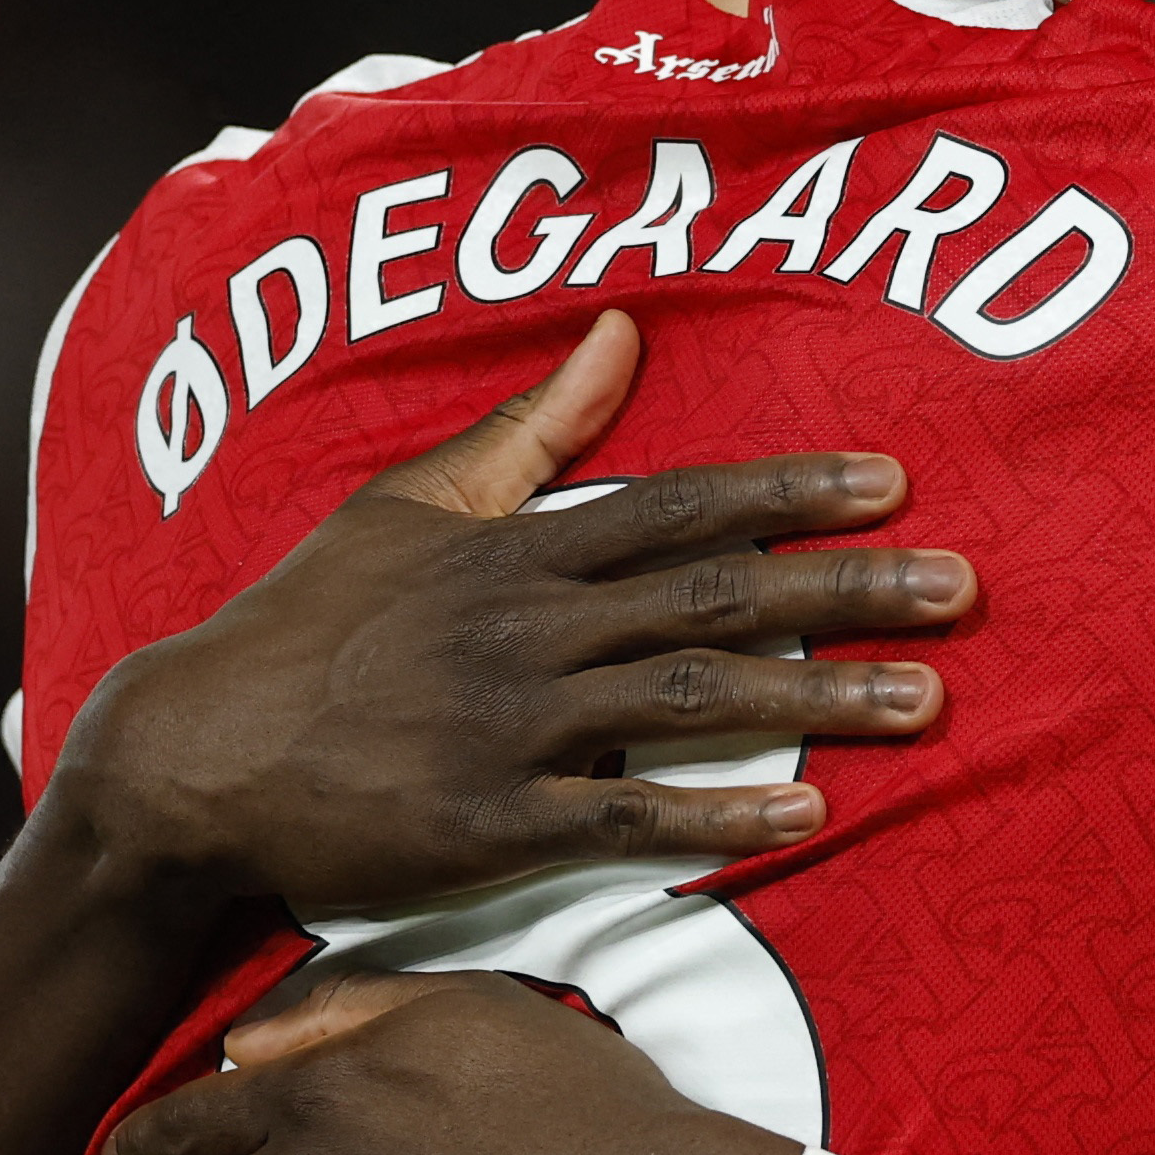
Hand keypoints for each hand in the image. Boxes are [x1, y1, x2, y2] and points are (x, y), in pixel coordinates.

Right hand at [48, 311, 974, 921]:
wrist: (193, 756)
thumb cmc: (309, 624)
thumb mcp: (411, 501)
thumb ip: (527, 425)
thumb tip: (620, 329)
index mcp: (515, 549)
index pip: (680, 506)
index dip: (790, 493)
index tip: (892, 483)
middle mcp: (525, 629)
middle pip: (714, 598)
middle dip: (848, 590)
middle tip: (961, 590)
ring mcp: (508, 728)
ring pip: (687, 703)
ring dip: (817, 701)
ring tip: (925, 703)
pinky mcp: (487, 825)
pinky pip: (624, 819)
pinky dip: (718, 817)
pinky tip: (808, 817)